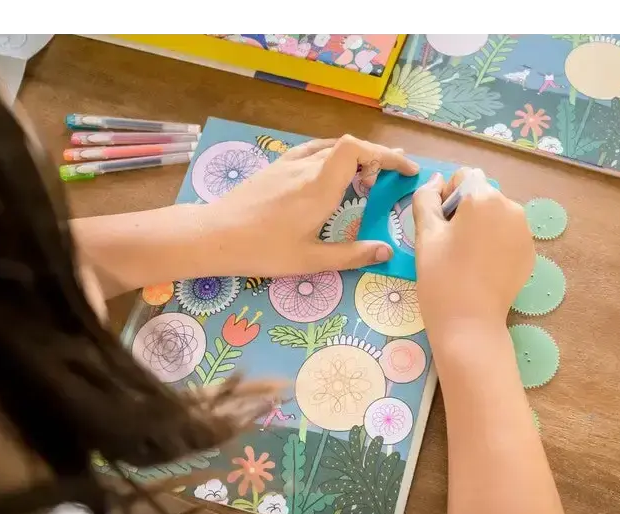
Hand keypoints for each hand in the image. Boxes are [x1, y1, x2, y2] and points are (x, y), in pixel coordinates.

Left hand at [214, 134, 418, 275]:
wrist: (215, 236)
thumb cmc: (263, 250)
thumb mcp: (310, 260)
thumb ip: (351, 255)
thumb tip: (385, 251)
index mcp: (320, 188)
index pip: (357, 149)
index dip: (385, 154)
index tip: (404, 170)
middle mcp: (307, 168)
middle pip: (349, 147)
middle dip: (377, 158)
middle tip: (395, 177)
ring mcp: (289, 164)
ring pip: (331, 148)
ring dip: (355, 157)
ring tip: (369, 175)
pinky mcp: (276, 167)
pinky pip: (312, 151)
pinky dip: (332, 156)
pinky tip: (331, 170)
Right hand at [413, 168, 533, 334]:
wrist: (470, 323)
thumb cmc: (441, 276)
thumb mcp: (426, 234)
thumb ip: (426, 199)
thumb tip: (436, 180)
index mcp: (485, 198)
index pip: (464, 177)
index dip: (447, 197)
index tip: (440, 225)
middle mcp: (511, 208)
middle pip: (482, 195)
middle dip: (466, 210)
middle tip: (450, 244)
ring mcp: (525, 232)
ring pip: (496, 215)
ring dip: (481, 225)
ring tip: (466, 257)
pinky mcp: (529, 253)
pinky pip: (508, 235)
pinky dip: (495, 242)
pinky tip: (482, 267)